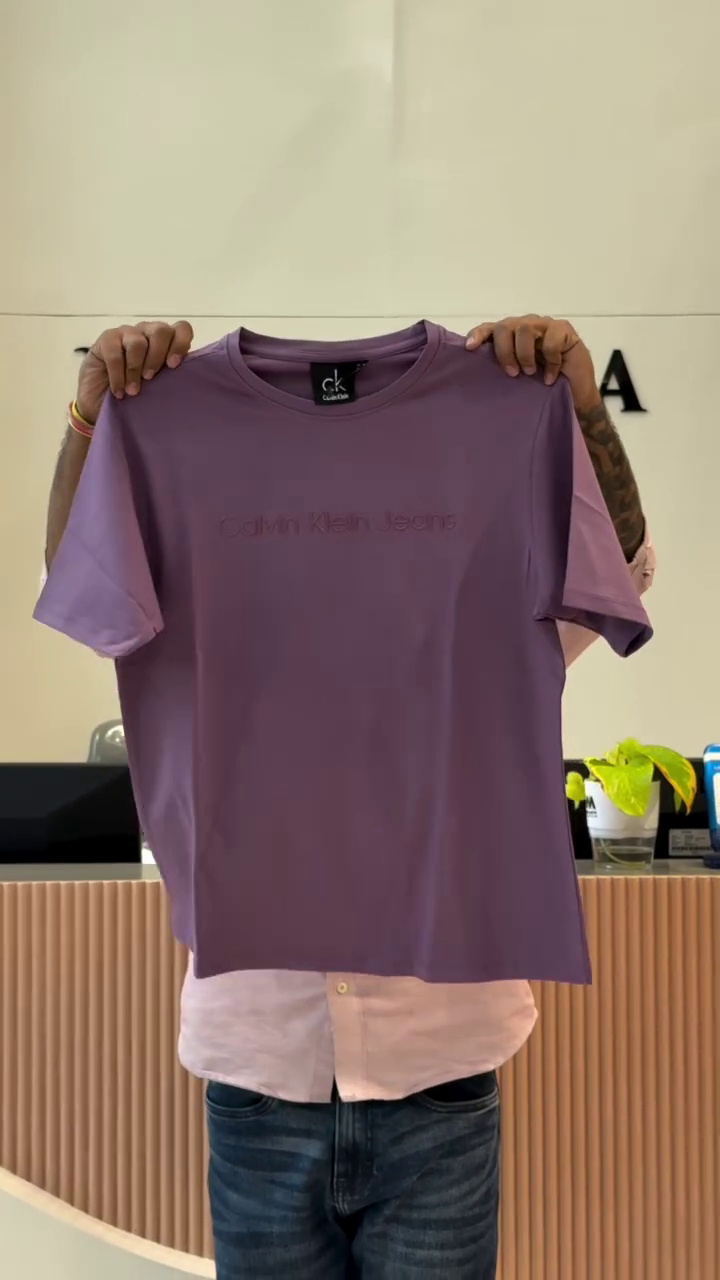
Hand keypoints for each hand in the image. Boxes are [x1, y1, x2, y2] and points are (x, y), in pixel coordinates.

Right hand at [76, 320, 194, 423]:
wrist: (103, 403)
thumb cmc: (137, 395)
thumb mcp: (159, 388)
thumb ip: (173, 377)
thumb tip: (190, 380)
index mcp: (167, 342)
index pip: (182, 329)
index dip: (180, 343)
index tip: (173, 365)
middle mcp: (148, 333)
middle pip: (161, 331)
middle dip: (157, 356)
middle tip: (150, 378)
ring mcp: (127, 333)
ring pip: (137, 342)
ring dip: (135, 369)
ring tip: (133, 391)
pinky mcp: (107, 340)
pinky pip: (115, 352)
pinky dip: (118, 375)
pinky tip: (119, 391)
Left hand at [465, 315, 598, 411]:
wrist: (575, 397)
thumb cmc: (543, 388)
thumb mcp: (516, 379)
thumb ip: (500, 368)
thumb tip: (474, 371)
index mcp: (510, 337)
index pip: (489, 329)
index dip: (478, 335)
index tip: (470, 348)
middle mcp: (525, 327)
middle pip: (505, 326)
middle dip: (504, 351)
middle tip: (511, 373)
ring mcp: (545, 326)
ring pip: (525, 328)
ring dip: (525, 354)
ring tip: (531, 373)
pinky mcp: (564, 330)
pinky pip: (551, 339)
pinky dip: (550, 361)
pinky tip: (551, 376)